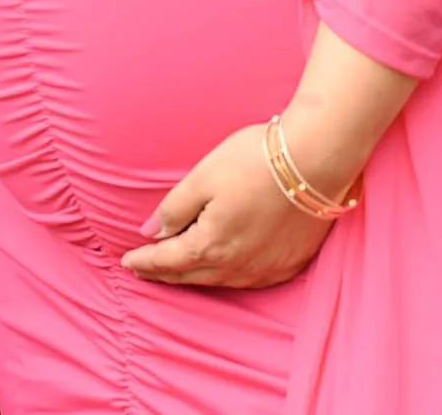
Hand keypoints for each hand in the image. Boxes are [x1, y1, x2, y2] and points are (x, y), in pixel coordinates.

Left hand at [120, 125, 331, 289]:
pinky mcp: (288, 264)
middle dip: (166, 274)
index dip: (145, 261)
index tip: (127, 262)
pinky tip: (225, 269)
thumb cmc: (255, 161)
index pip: (168, 260)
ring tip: (180, 270)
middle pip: (192, 275)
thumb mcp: (203, 176)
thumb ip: (174, 208)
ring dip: (196, 276)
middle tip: (146, 270)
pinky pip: (249, 280)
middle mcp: (237, 266)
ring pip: (220, 281)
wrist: (315, 160)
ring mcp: (265, 269)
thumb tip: (150, 232)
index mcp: (211, 244)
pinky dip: (228, 277)